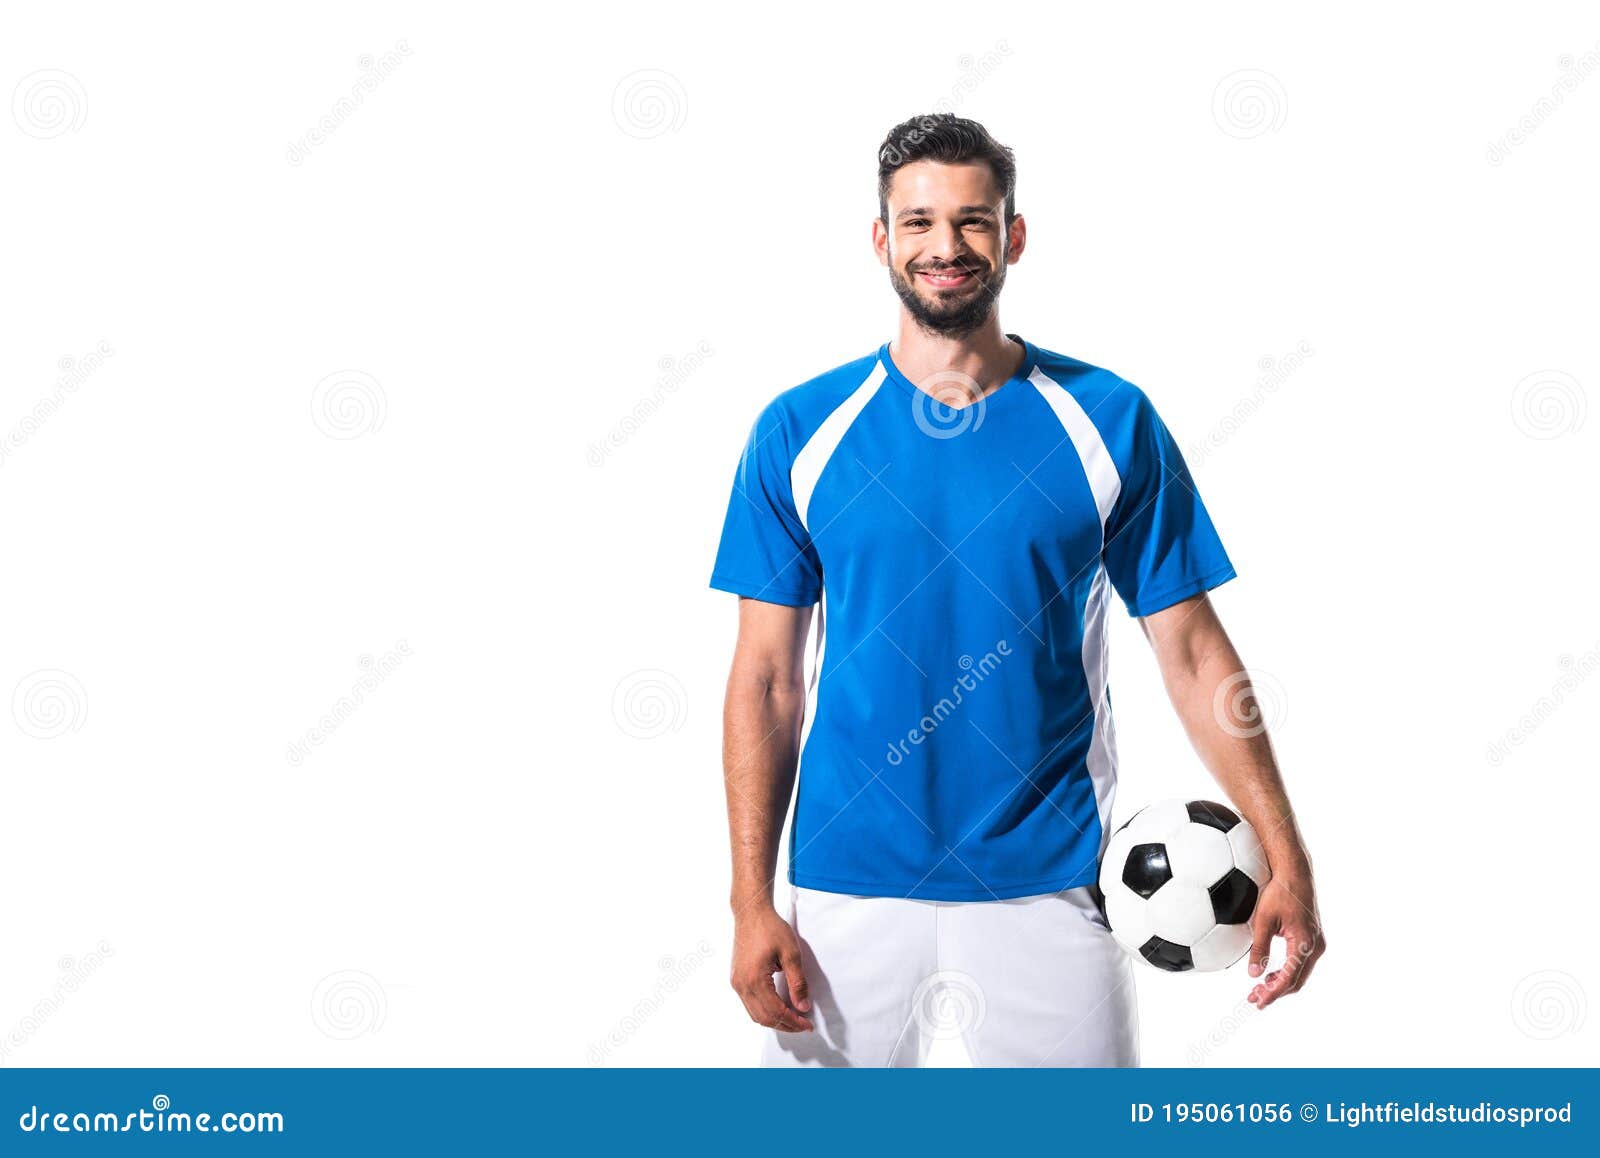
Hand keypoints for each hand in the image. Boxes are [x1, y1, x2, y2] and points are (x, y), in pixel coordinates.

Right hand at [731, 905, 812, 1031]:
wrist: (751, 913)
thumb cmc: (770, 928)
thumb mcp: (791, 953)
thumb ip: (798, 983)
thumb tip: (802, 1006)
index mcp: (755, 979)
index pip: (776, 1012)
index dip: (794, 1022)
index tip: (807, 1024)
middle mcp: (742, 985)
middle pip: (764, 1018)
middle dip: (785, 1025)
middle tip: (802, 1024)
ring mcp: (737, 982)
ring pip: (755, 1014)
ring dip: (774, 1020)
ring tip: (793, 1018)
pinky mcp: (736, 978)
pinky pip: (749, 1004)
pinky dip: (764, 1010)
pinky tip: (778, 1006)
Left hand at [1246, 863, 1325, 1009]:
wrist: (1295, 873)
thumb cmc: (1279, 892)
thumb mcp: (1263, 920)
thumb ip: (1258, 948)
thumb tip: (1253, 974)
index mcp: (1304, 943)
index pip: (1289, 978)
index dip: (1272, 993)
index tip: (1258, 1001)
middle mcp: (1315, 946)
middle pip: (1297, 981)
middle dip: (1275, 992)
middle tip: (1254, 999)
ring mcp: (1317, 944)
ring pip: (1300, 974)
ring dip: (1281, 984)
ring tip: (1259, 990)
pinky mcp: (1313, 939)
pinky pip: (1301, 964)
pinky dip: (1287, 973)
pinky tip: (1271, 976)